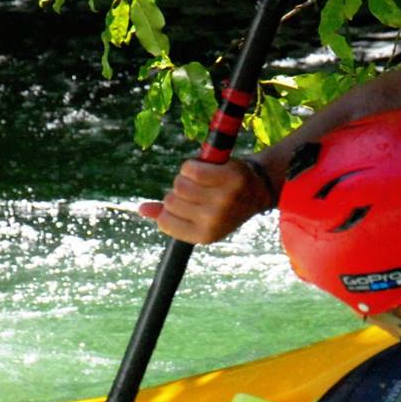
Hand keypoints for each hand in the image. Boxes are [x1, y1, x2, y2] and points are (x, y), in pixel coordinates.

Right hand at [137, 156, 273, 243]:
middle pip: (171, 200)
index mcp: (204, 236)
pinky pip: (190, 169)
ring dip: (185, 177)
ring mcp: (222, 200)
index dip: (169, 208)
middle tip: (197, 189)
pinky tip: (203, 167)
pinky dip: (192, 165)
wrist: (258, 189)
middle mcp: (213, 221)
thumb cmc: (223, 204)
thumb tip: (141, 210)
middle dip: (179, 191)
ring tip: (201, 179)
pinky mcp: (228, 178)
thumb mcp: (199, 217)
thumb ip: (168, 215)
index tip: (185, 204)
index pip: (165, 222)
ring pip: (180, 184)